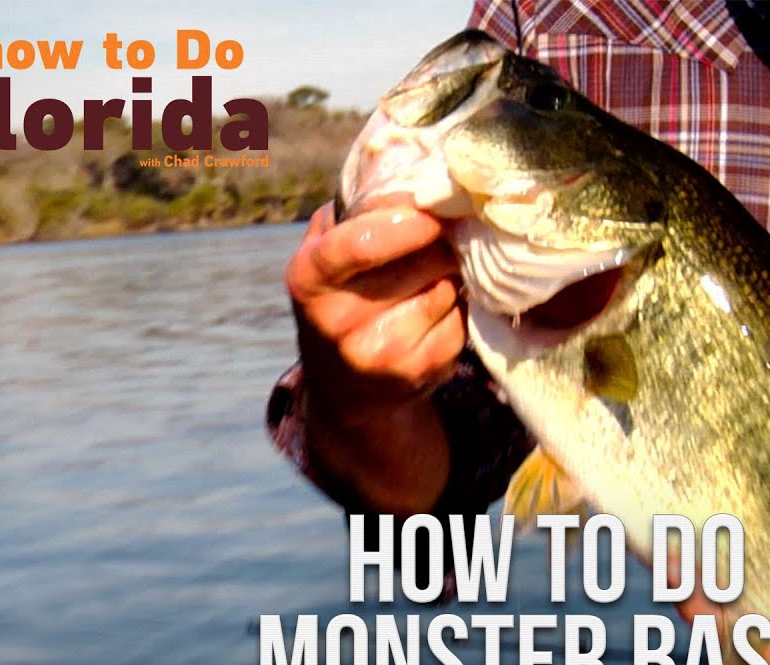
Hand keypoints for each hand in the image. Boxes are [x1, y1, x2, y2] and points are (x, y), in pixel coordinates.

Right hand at [285, 202, 466, 513]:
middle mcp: (339, 322)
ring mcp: (381, 353)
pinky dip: (458, 308)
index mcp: (308, 279)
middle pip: (421, 260)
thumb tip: (410, 169)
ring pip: (446, 287)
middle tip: (438, 235)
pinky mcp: (420, 372)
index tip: (429, 211)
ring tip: (432, 274)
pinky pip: (461, 320)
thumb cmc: (341, 297)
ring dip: (450, 273)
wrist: (347, 390)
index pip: (358, 244)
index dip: (403, 222)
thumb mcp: (325, 252)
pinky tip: (436, 310)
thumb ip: (354, 212)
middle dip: (439, 241)